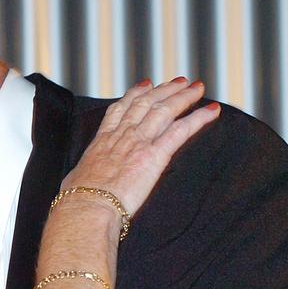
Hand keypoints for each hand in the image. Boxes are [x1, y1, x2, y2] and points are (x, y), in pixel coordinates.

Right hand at [61, 77, 219, 216]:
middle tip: (179, 81)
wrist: (86, 206)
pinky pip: (180, 131)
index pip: (121, 109)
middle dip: (165, 90)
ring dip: (184, 97)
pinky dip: (198, 119)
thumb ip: (84, 176)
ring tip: (197, 88)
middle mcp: (122, 136)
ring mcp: (139, 143)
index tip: (145, 85)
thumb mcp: (76, 180)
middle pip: (146, 103)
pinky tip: (211, 112)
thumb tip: (79, 182)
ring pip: (165, 110)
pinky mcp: (154, 156)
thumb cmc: (78, 200)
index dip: (135, 93)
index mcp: (102, 141)